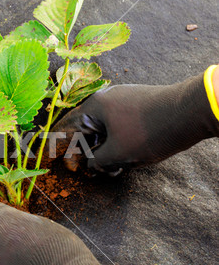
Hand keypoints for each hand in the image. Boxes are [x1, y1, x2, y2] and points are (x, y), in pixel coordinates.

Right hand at [51, 73, 218, 174]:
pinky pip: (124, 121)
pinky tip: (134, 150)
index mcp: (95, 105)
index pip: (75, 131)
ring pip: (110, 126)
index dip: (76, 152)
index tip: (81, 168)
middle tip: (104, 168)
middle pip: (93, 128)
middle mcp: (108, 97)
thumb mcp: (117, 154)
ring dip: (111, 145)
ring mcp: (126, 97)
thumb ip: (98, 161)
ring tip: (121, 162)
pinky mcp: (141, 101)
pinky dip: (124, 136)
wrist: (191, 112)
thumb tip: (92, 165)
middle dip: (96, 150)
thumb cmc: (148, 133)